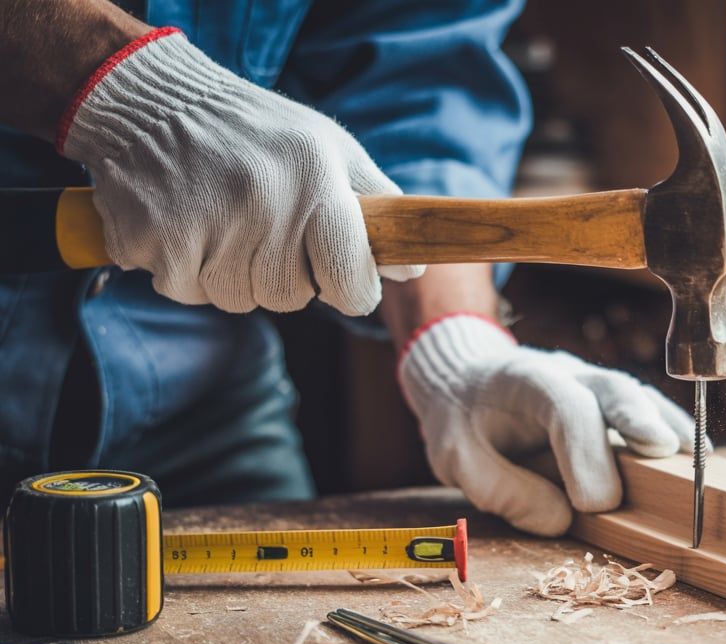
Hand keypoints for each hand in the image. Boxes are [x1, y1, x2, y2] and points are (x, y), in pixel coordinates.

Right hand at [58, 28, 422, 314]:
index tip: (343, 278)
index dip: (352, 289)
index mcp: (315, 183)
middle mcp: (264, 203)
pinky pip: (189, 292)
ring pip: (240, 300)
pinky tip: (185, 224)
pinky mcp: (157, 242)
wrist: (153, 101)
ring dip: (233, 274)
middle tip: (266, 230)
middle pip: (292, 298)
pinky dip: (187, 270)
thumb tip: (412, 268)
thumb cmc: (258, 133)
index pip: (352, 280)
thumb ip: (377, 205)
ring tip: (223, 220)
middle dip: (286, 277)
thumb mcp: (330, 148)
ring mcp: (208, 225)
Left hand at [399, 314, 696, 535]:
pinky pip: (648, 411)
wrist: (467, 381)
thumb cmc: (462, 421)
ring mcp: (595, 382)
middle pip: (612, 387)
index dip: (586, 453)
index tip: (596, 504)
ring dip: (669, 427)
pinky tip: (696, 457)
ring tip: (700, 461)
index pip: (564, 406)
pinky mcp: (611, 401)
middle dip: (640, 418)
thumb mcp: (456, 459)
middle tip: (664, 452)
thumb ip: (502, 490)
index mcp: (522, 381)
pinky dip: (672, 431)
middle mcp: (567, 373)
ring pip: (639, 396)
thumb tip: (562, 519)